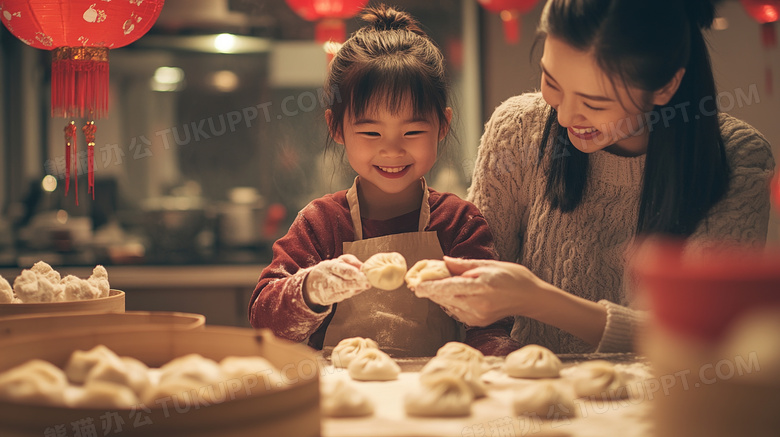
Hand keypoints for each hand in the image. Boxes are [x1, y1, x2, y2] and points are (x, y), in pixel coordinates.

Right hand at [304, 254, 371, 306]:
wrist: (311, 283)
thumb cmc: (329, 270)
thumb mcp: (337, 261)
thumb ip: (350, 261)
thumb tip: (363, 266)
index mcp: (329, 266)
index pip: (342, 270)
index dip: (354, 273)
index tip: (364, 274)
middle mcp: (326, 279)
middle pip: (342, 283)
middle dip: (356, 283)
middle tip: (368, 283)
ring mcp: (326, 290)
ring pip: (342, 292)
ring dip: (355, 289)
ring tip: (365, 286)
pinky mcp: (327, 299)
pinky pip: (341, 297)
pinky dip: (351, 293)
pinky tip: (358, 290)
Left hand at [413, 257, 546, 325]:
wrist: (530, 298)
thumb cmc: (512, 276)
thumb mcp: (489, 264)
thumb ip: (464, 265)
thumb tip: (443, 262)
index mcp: (481, 286)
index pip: (450, 288)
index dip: (431, 287)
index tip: (417, 286)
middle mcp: (478, 304)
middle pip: (445, 298)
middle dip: (429, 291)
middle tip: (415, 284)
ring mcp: (477, 316)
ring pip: (448, 305)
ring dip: (438, 296)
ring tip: (428, 286)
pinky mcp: (478, 322)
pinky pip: (456, 312)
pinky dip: (448, 303)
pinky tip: (448, 295)